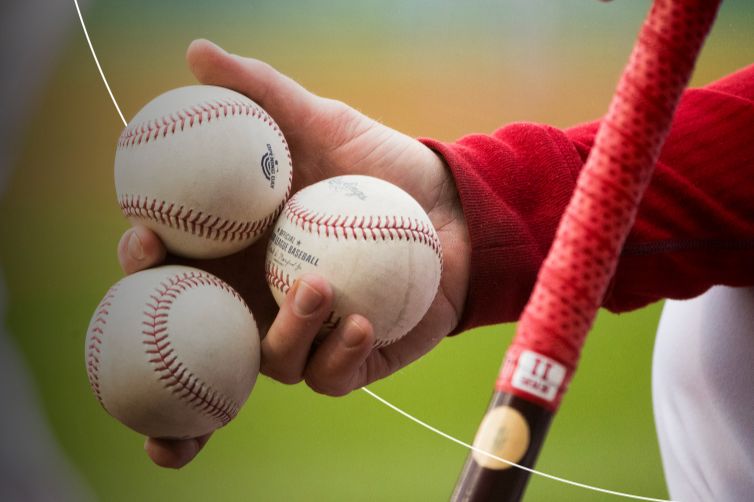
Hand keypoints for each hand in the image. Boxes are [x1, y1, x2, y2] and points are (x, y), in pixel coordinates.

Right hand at [118, 39, 470, 467]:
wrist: (451, 207)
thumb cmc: (377, 166)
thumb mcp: (321, 121)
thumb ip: (260, 93)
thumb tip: (196, 52)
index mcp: (242, 255)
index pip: (177, 268)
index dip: (145, 262)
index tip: (147, 238)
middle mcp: (264, 301)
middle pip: (207, 336)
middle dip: (185, 335)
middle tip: (211, 288)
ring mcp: (307, 336)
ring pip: (273, 360)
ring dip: (287, 332)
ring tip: (317, 288)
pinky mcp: (353, 361)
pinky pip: (334, 376)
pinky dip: (340, 355)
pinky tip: (363, 324)